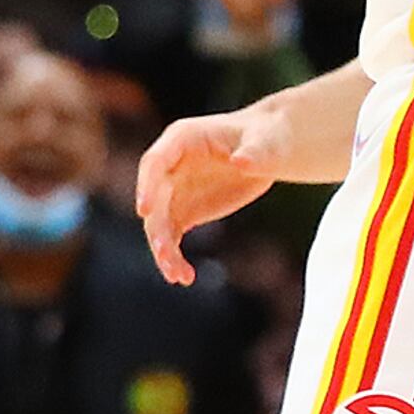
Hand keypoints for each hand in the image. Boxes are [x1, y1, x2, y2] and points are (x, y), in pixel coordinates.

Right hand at [134, 108, 284, 283]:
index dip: (146, 185)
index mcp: (182, 139)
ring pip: (158, 224)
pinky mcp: (184, 211)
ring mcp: (174, 190)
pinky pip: (171, 237)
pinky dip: (175, 257)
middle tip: (164, 254)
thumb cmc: (268, 136)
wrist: (269, 151)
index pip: (155, 162)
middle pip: (153, 199)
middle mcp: (170, 166)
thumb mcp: (267, 142)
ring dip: (164, 250)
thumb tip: (241, 161)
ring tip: (178, 276)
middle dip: (156, 228)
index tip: (144, 211)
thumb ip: (256, 152)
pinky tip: (185, 277)